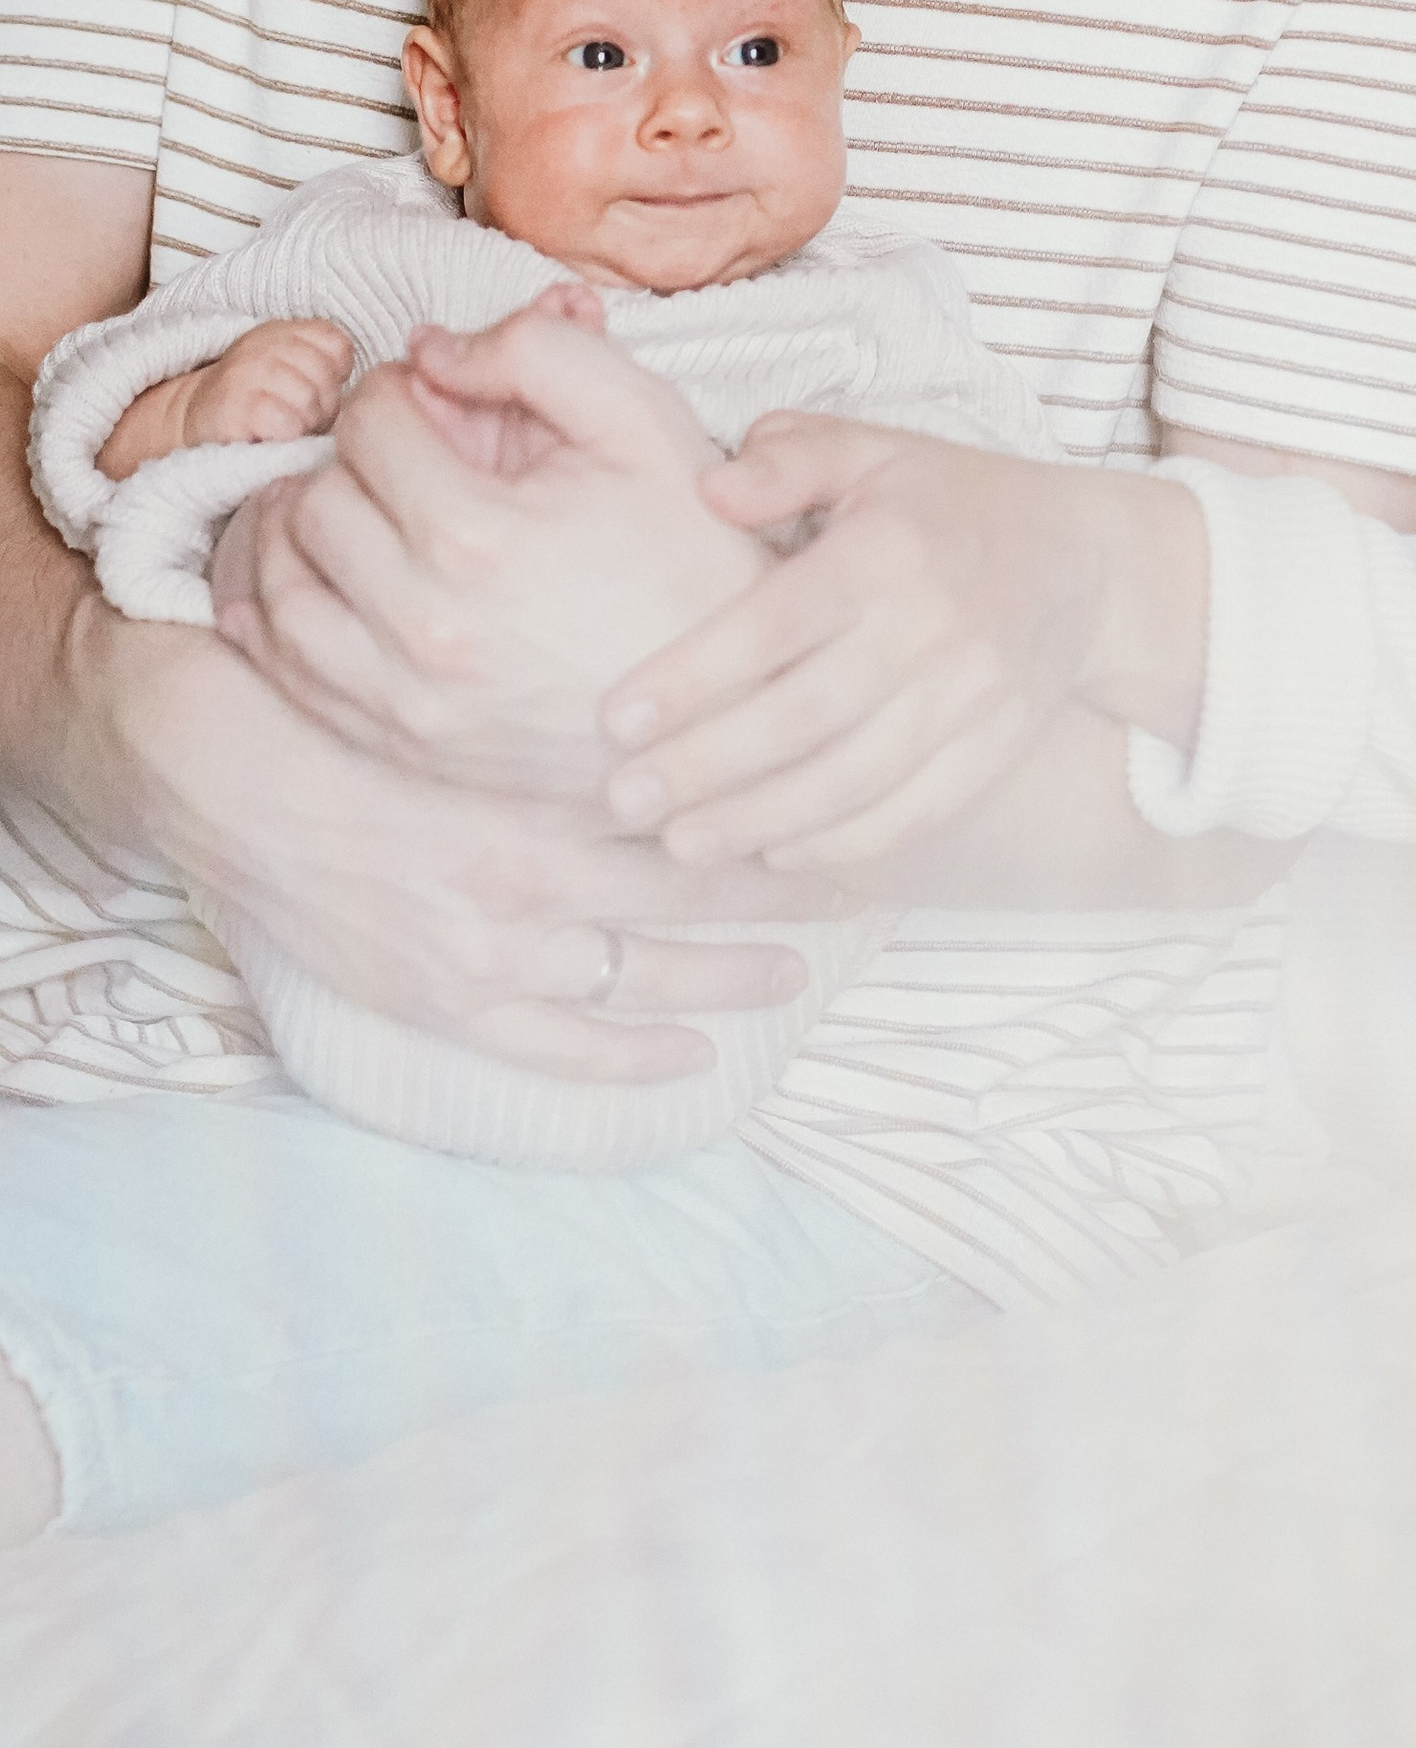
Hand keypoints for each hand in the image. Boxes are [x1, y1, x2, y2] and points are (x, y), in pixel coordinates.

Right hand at [96, 315, 355, 480]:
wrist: (190, 429)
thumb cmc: (258, 408)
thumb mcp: (297, 372)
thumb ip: (332, 368)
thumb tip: (384, 385)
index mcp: (286, 329)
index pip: (338, 348)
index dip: (330, 378)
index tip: (306, 391)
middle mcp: (265, 341)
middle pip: (328, 379)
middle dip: (318, 406)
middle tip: (288, 415)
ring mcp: (248, 370)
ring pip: (310, 402)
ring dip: (300, 424)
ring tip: (275, 426)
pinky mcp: (235, 404)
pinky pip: (286, 423)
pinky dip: (282, 437)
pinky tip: (264, 436)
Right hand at [100, 608, 822, 1084]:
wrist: (232, 781)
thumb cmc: (350, 716)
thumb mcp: (470, 699)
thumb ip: (559, 708)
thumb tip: (656, 688)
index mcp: (535, 789)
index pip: (684, 807)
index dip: (760, 809)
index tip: (827, 801)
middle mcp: (525, 879)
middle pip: (682, 891)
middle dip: (772, 894)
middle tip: (852, 890)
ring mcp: (489, 956)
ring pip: (638, 976)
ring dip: (723, 977)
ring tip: (795, 972)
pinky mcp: (448, 1004)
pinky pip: (560, 1050)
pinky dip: (631, 1059)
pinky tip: (694, 1057)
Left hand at [220, 300, 769, 796]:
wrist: (732, 703)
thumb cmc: (694, 556)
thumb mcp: (644, 420)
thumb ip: (537, 350)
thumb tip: (433, 349)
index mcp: (473, 535)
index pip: (371, 424)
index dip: (397, 389)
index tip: (432, 394)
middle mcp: (420, 626)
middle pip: (313, 501)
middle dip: (348, 456)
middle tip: (396, 450)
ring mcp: (403, 699)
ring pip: (276, 592)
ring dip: (288, 532)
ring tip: (331, 501)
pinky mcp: (401, 744)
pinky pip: (286, 674)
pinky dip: (269, 617)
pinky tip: (299, 579)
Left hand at [595, 416, 1204, 871]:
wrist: (1087, 563)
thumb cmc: (950, 501)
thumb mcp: (874, 449)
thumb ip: (789, 458)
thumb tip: (708, 488)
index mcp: (887, 547)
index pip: (775, 623)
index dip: (692, 676)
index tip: (613, 719)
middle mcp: (932, 626)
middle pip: (806, 715)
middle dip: (707, 767)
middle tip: (622, 801)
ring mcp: (971, 696)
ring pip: (856, 778)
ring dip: (763, 820)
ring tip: (681, 845)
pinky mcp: (995, 747)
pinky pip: (917, 810)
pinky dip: (847, 843)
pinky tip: (778, 852)